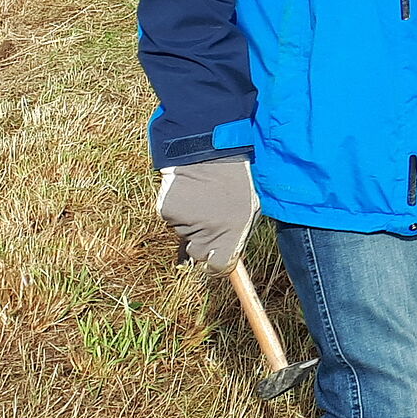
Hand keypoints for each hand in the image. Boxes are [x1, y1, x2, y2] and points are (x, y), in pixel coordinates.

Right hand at [156, 156, 258, 272]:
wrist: (210, 149)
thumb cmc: (235, 179)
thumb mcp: (249, 209)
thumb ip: (238, 237)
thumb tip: (228, 260)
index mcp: (232, 233)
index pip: (218, 268)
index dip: (217, 265)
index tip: (217, 258)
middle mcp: (207, 233)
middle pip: (198, 256)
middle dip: (203, 244)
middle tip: (210, 219)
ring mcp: (184, 223)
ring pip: (183, 236)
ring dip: (191, 224)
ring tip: (202, 199)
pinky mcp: (167, 211)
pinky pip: (172, 221)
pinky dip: (179, 212)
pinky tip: (189, 194)